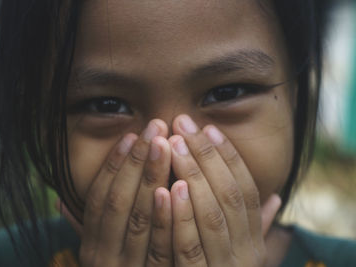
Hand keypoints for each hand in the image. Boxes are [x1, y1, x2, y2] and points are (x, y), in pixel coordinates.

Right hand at [57, 119, 173, 266]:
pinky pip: (164, 248)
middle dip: (138, 163)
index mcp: (91, 247)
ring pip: (140, 221)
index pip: (100, 199)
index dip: (115, 165)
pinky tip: (176, 188)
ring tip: (167, 144)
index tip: (131, 135)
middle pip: (120, 203)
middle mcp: (104, 258)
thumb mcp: (99, 253)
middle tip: (155, 127)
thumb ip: (85, 227)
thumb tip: (59, 201)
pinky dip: (168, 217)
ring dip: (152, 179)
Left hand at [168, 115, 280, 266]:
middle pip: (229, 195)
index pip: (247, 190)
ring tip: (173, 144)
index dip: (229, 158)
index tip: (209, 128)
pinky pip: (190, 249)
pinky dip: (181, 218)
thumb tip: (275, 200)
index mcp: (254, 241)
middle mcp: (246, 253)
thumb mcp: (240, 253)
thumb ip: (256, 226)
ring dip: (193, 177)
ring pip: (212, 216)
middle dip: (206, 156)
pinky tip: (168, 189)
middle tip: (181, 124)